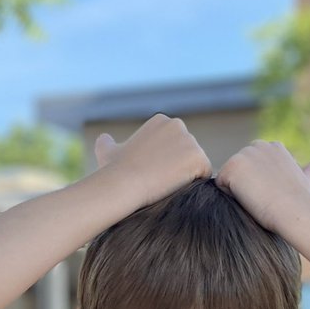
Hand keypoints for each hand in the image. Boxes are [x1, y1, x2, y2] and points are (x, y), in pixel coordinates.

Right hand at [92, 114, 211, 207]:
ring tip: (165, 185)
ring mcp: (190, 141)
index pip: (175, 147)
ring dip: (185, 177)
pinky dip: (195, 185)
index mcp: (161, 121)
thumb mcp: (107, 152)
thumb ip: (107, 143)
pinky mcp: (199, 158)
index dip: (164, 164)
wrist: (123, 183)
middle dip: (177, 169)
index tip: (149, 172)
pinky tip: (175, 187)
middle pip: (187, 154)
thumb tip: (103, 139)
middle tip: (157, 181)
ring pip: (196, 166)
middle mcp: (178, 125)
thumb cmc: (114, 171)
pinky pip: (205, 176)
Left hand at [216, 140, 309, 232]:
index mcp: (274, 147)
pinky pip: (219, 184)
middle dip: (244, 185)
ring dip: (236, 191)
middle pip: (237, 169)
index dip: (256, 181)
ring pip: (228, 177)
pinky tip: (246, 199)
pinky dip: (228, 195)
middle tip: (262, 197)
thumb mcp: (306, 181)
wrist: (293, 208)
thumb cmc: (301, 200)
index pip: (252, 162)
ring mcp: (244, 154)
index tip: (268, 193)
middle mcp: (259, 145)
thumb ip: (309, 172)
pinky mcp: (232, 166)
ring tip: (256, 198)